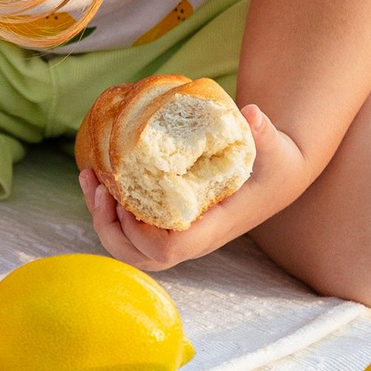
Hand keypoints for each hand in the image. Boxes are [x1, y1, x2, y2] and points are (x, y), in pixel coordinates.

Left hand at [77, 105, 308, 271]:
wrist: (278, 175)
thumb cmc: (276, 163)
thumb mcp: (275, 148)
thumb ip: (264, 133)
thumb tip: (252, 113)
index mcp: (214, 227)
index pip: (171, 249)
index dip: (141, 233)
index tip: (128, 200)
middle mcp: (193, 238)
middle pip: (142, 257)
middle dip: (111, 230)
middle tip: (102, 191)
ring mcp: (180, 234)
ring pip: (131, 249)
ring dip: (103, 221)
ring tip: (91, 181)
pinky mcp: (169, 222)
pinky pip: (131, 231)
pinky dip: (108, 210)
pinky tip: (98, 179)